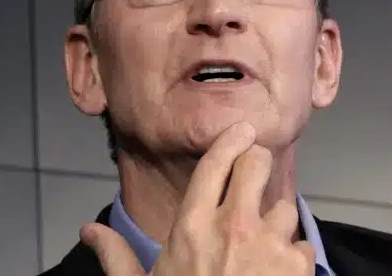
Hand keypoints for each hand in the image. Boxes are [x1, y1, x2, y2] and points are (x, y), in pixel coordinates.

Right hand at [81, 122, 315, 275]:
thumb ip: (117, 257)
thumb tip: (88, 230)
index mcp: (192, 228)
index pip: (215, 164)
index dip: (231, 140)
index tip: (243, 129)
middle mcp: (233, 226)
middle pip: (257, 166)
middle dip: (258, 163)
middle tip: (256, 169)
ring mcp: (269, 245)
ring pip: (284, 206)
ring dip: (276, 221)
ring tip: (261, 245)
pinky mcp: (298, 267)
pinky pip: (302, 245)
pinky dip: (293, 256)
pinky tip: (277, 273)